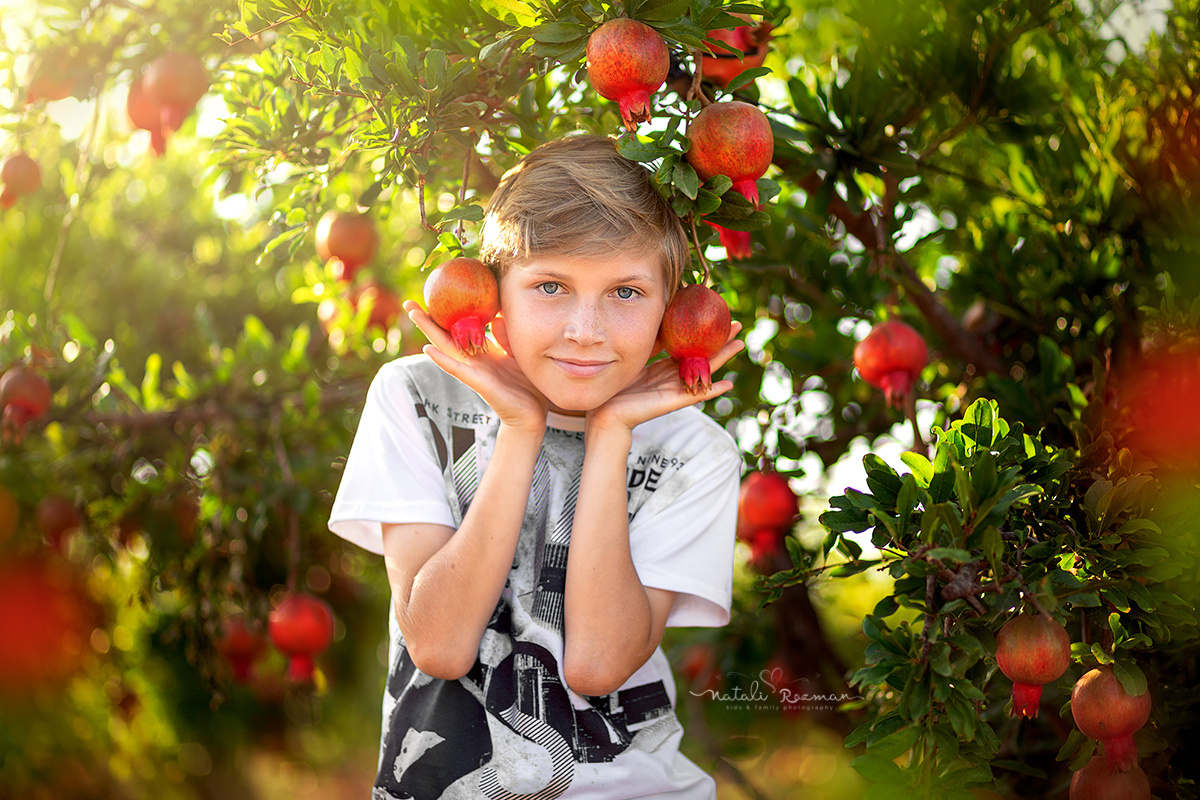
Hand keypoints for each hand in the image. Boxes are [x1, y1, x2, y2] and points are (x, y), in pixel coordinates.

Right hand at [404, 301, 548, 432]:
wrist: (532, 414)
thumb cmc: (526, 386)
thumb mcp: (518, 353)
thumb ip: (506, 337)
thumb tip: (497, 316)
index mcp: (482, 353)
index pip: (459, 331)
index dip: (445, 317)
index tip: (434, 299)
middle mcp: (473, 361)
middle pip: (445, 336)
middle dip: (426, 320)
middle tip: (408, 303)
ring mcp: (473, 372)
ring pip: (446, 348)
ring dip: (429, 331)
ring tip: (413, 314)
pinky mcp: (479, 384)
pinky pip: (459, 370)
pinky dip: (443, 360)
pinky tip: (428, 350)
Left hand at [587, 321, 744, 433]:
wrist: (606, 411)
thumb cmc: (618, 388)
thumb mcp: (635, 359)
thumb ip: (649, 345)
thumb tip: (659, 321)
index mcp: (665, 367)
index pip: (690, 348)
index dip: (703, 334)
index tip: (716, 317)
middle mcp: (674, 378)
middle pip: (703, 356)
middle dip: (720, 340)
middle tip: (738, 324)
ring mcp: (676, 390)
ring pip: (705, 372)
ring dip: (723, 358)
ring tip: (739, 344)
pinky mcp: (672, 402)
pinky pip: (696, 395)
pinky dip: (712, 390)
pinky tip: (728, 384)